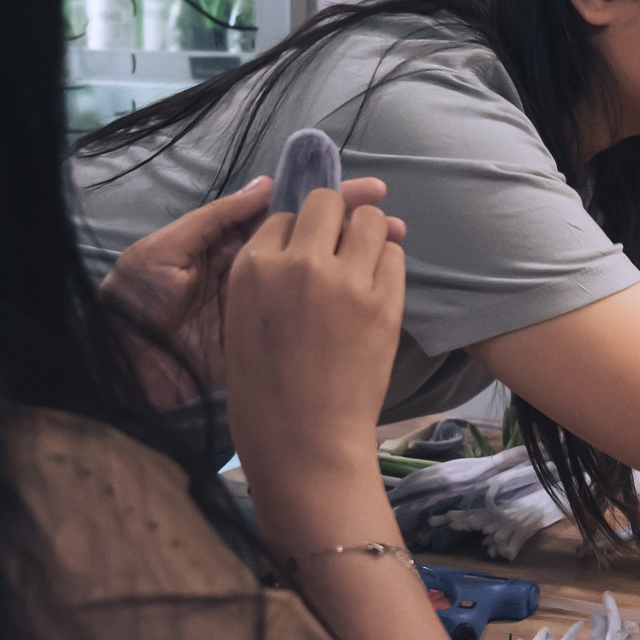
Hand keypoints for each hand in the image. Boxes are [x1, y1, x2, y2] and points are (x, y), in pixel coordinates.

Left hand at [101, 174, 402, 406]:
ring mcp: (262, 306)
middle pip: (310, 243)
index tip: (364, 191)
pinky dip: (335, 307)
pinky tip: (364, 296)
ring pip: (314, 279)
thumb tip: (265, 186)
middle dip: (350, 229)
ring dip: (351, 264)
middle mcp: (252, 271)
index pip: (285, 214)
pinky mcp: (263, 338)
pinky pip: (305, 319)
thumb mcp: (164, 251)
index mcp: (229, 245)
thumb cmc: (133, 299)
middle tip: (392, 220)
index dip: (324, 200)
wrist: (119, 367)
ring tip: (391, 252)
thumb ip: (214, 219)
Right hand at [223, 189, 406, 551]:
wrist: (302, 437)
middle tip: (341, 249)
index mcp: (252, 267)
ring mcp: (345, 281)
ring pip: (371, 219)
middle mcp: (298, 264)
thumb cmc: (266, 385)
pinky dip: (389, 263)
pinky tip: (377, 289)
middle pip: (328, 203)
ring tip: (363, 264)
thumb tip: (306, 239)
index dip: (300, 233)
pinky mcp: (384, 301)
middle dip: (336, 220)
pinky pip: (395, 255)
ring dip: (370, 234)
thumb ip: (270, 274)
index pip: (285, 216)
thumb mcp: (245, 317)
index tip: (309, 254)